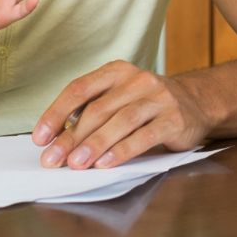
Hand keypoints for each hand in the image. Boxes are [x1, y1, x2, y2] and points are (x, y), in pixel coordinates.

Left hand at [31, 61, 209, 169]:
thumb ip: (93, 112)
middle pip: (97, 109)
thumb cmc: (147, 105)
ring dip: (95, 144)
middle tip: (53, 160)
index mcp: (117, 71)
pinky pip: (145, 135)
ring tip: (76, 164)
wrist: (197, 103)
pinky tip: (107, 163)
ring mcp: (158, 98)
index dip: (56, 113)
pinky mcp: (174, 119)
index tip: (40, 137)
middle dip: (71, 137)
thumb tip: (57, 141)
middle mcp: (137, 80)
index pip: (79, 89)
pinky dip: (123, 150)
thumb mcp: (120, 98)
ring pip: (121, 121)